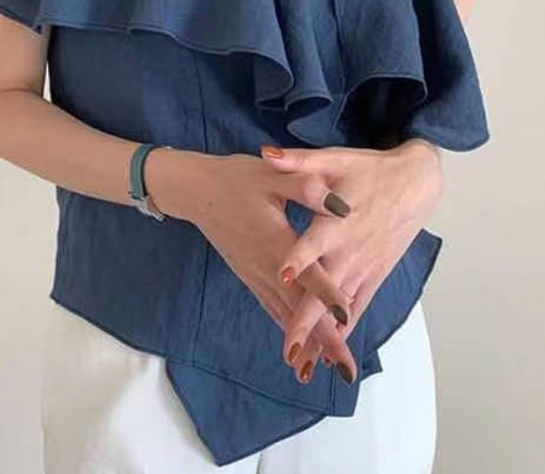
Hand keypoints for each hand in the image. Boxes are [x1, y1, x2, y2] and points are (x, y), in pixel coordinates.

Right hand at [144, 147, 358, 381]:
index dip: (326, 294)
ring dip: (308, 343)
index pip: (307, 273)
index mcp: (276, 241)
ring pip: (285, 314)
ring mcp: (255, 275)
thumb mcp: (272, 175)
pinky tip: (300, 347)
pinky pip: (272, 309)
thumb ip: (306, 188)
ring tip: (329, 368)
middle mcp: (266, 266)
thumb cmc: (237, 180)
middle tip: (347, 369)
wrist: (197, 191)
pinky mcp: (250, 276)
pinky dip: (288, 330)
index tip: (347, 318)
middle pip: (299, 307)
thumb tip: (341, 204)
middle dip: (324, 338)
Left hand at [258, 139, 444, 382]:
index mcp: (337, 222)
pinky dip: (344, 330)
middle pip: (325, 290)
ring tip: (303, 366)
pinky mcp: (374, 274)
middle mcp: (350, 251)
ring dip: (323, 337)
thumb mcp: (334, 159)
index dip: (299, 258)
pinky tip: (330, 354)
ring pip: (341, 308)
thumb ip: (299, 162)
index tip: (282, 275)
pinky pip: (357, 307)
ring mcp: (364, 267)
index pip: (314, 243)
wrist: (416, 183)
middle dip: (307, 320)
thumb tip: (265, 154)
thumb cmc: (369, 170)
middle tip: (289, 349)